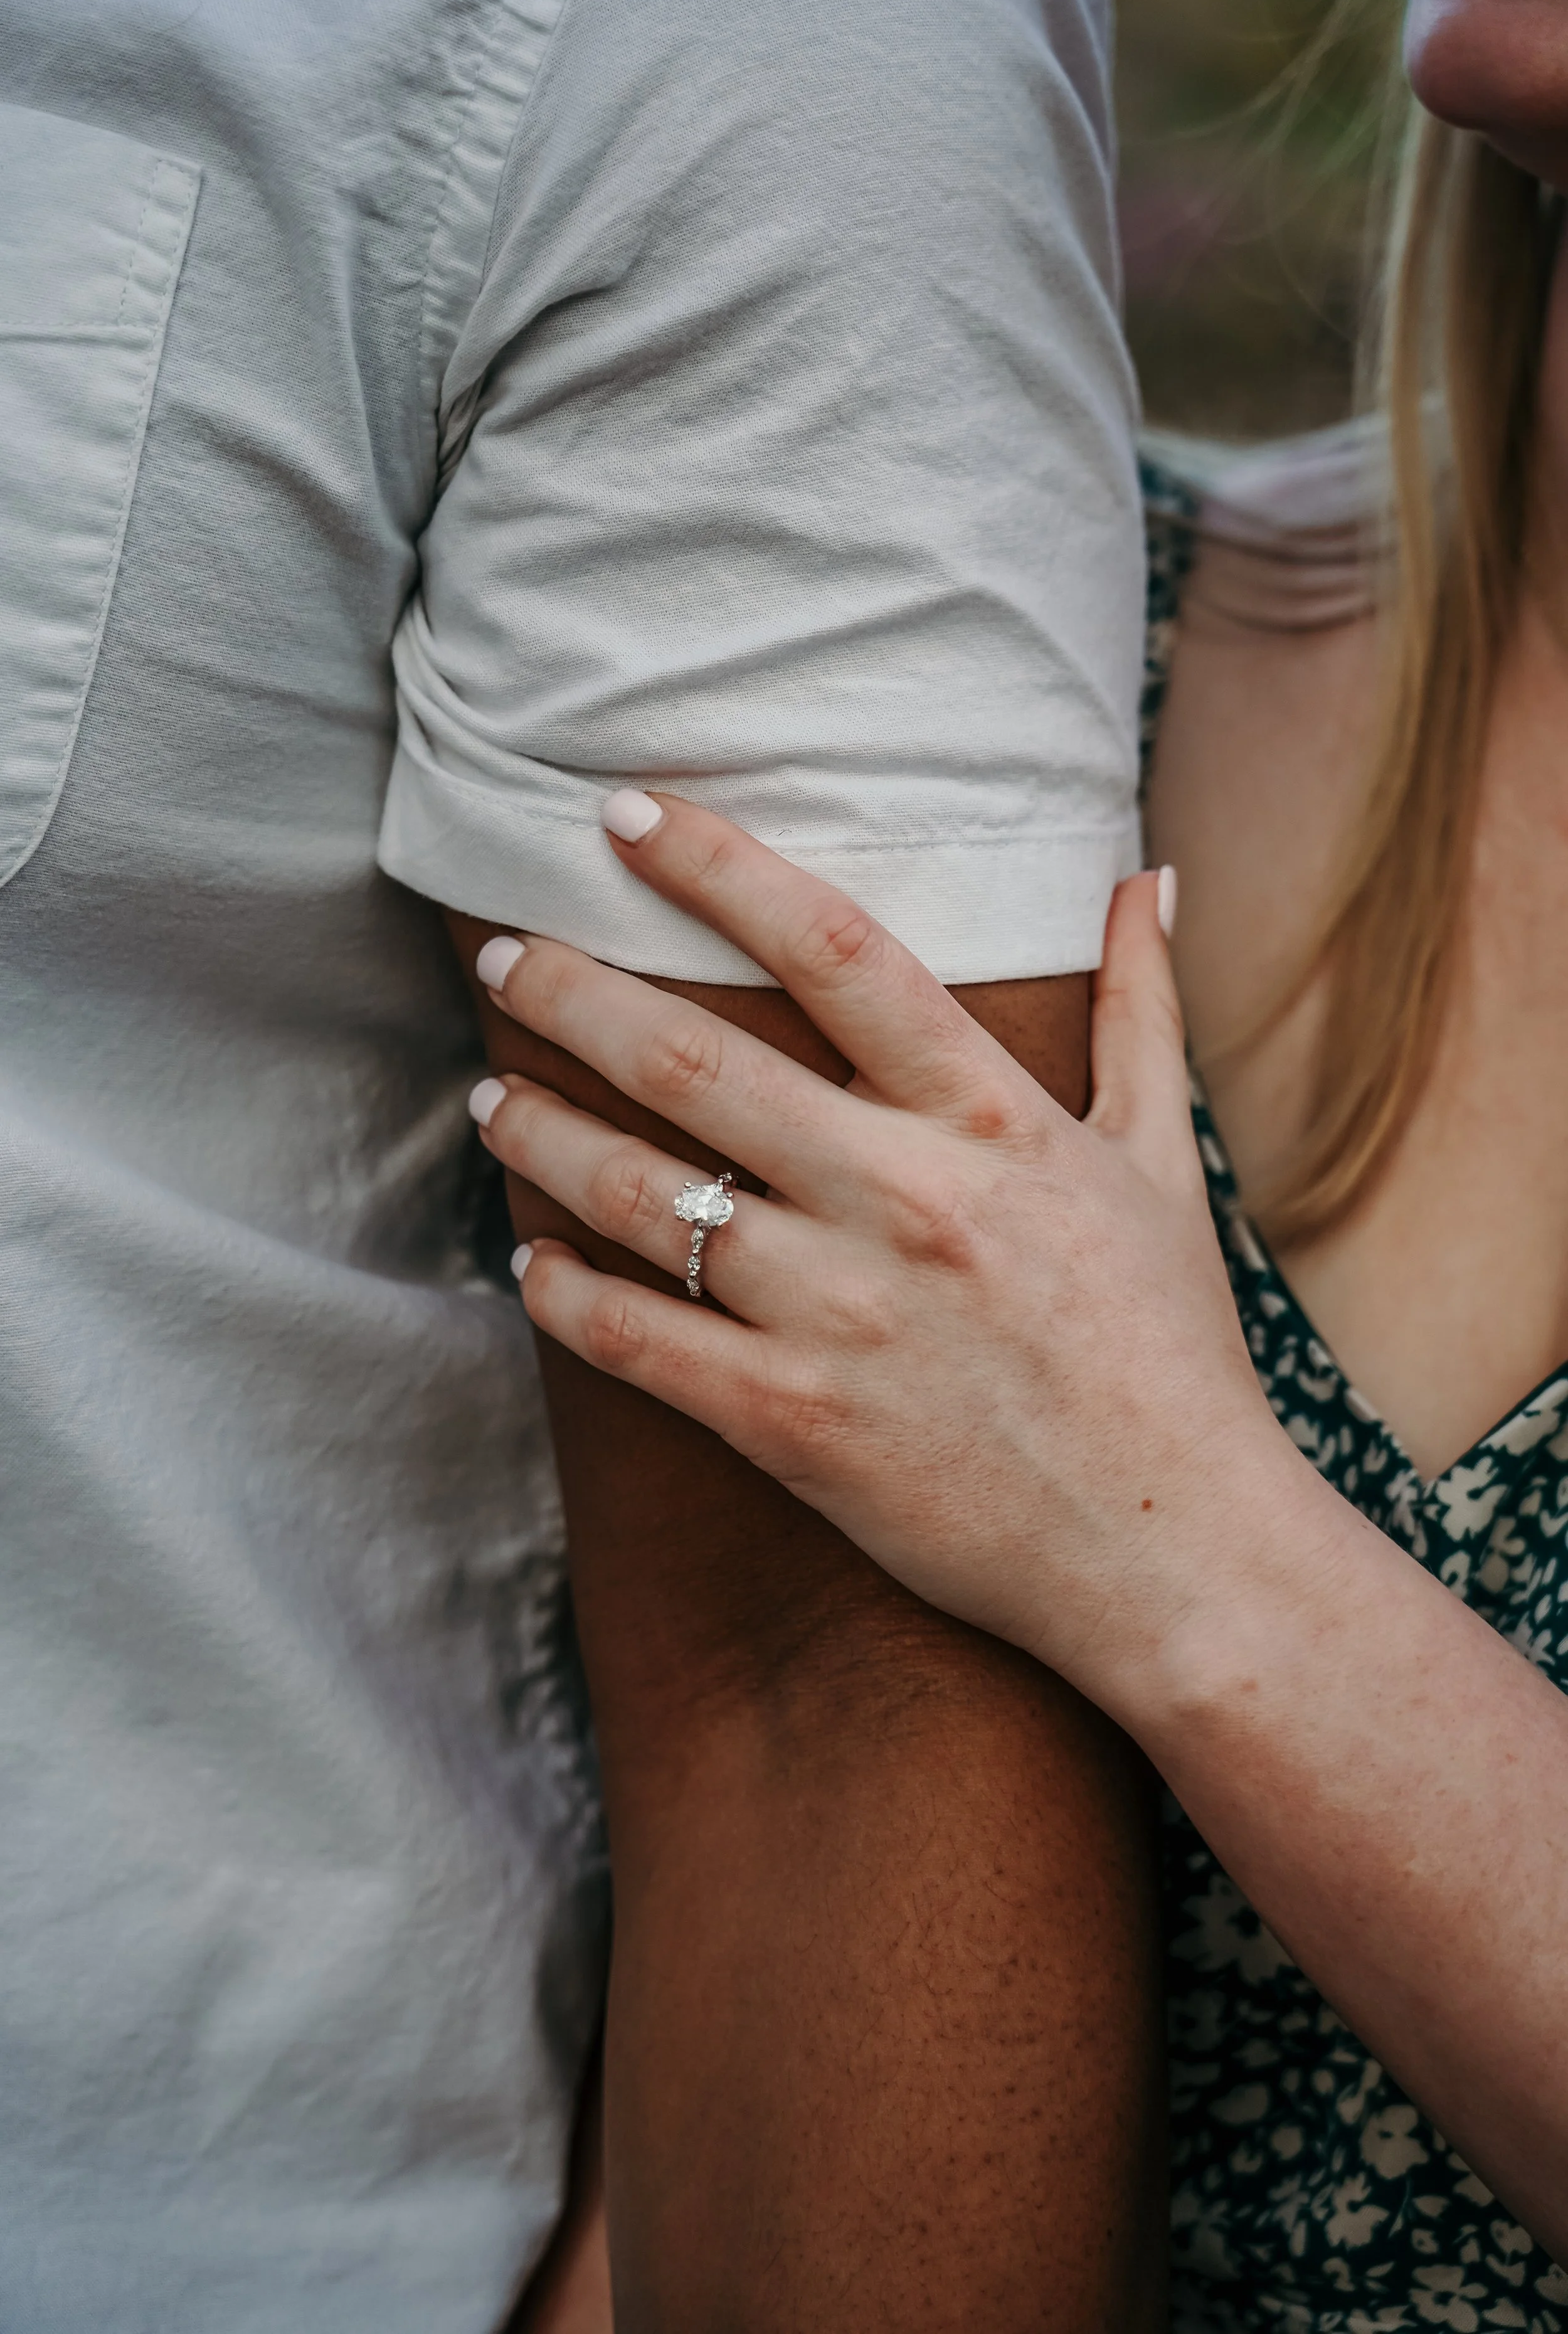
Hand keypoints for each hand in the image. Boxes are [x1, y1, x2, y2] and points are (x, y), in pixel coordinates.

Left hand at [470, 795, 1289, 1703]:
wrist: (1175, 1549)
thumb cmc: (1169, 1348)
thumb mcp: (1166, 1160)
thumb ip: (1141, 1006)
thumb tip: (1141, 870)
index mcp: (992, 1120)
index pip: (833, 948)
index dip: (715, 866)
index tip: (624, 814)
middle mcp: (906, 1199)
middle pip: (695, 1061)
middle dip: (574, 993)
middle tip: (505, 953)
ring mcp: (843, 1314)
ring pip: (644, 1196)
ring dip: (543, 1135)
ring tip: (490, 1097)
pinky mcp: (796, 1423)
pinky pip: (639, 1342)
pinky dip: (565, 1296)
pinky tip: (527, 1263)